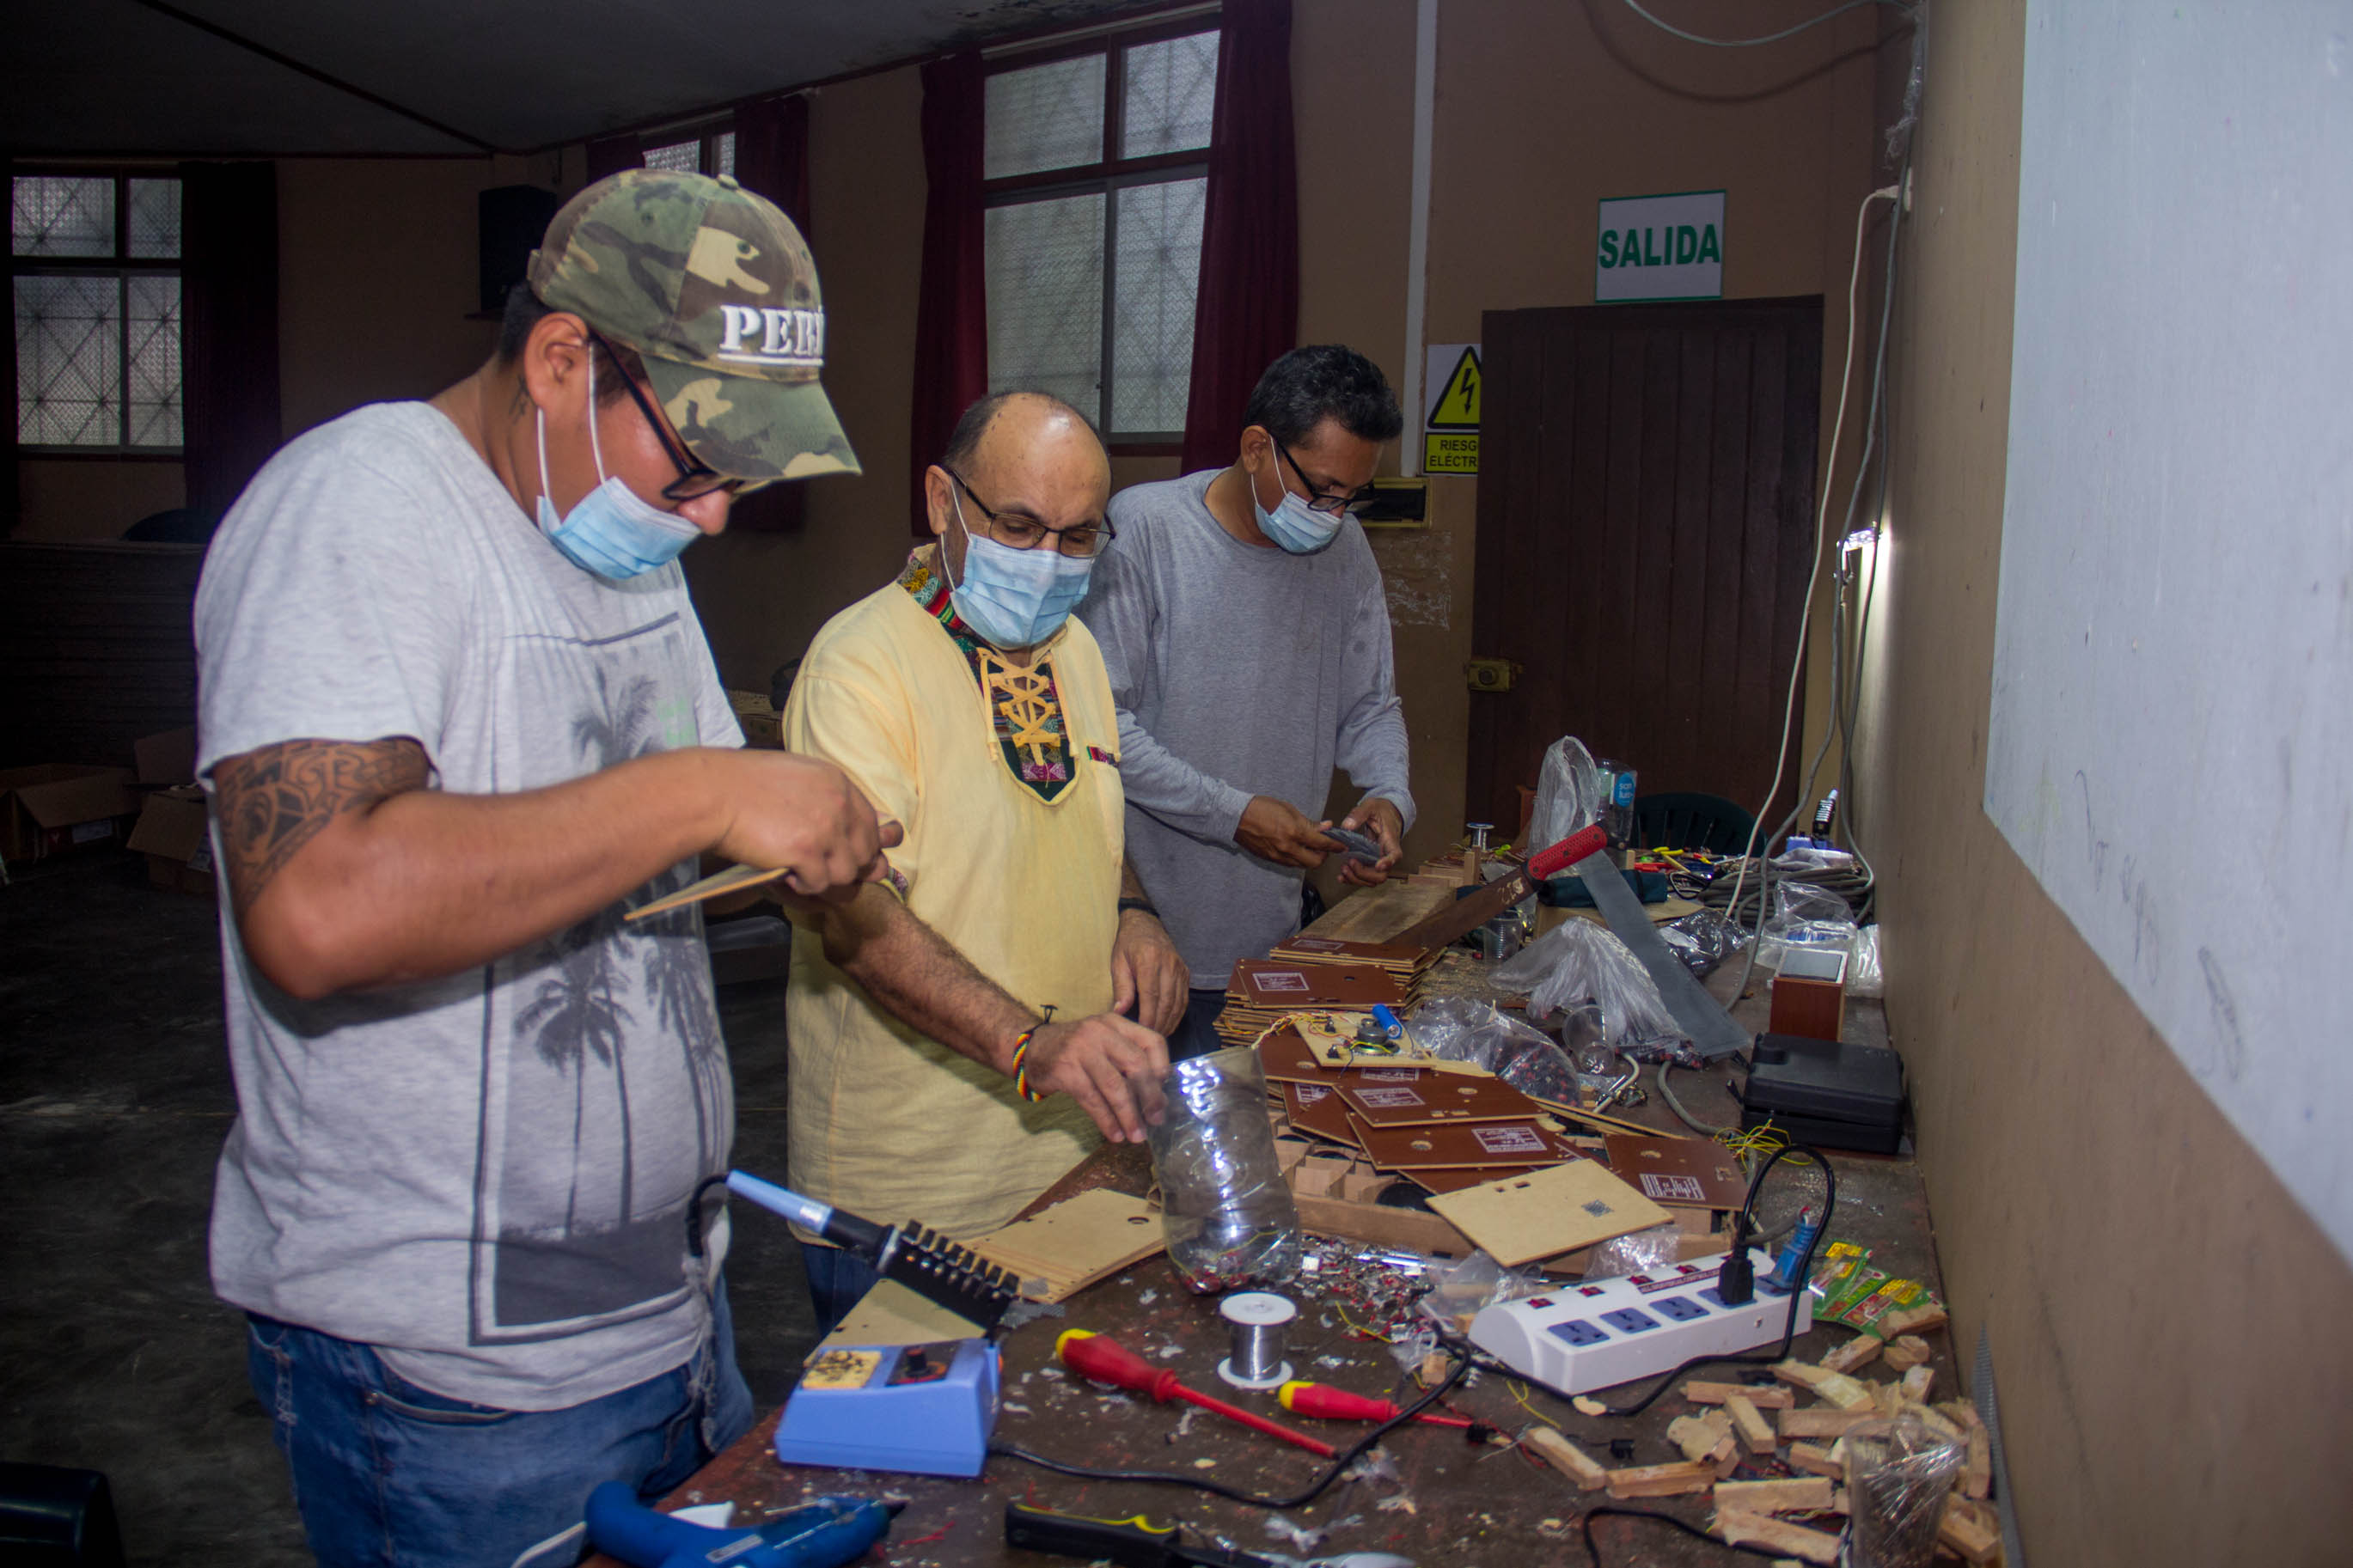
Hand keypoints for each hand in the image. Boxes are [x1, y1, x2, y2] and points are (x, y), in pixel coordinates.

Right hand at [709, 751, 902, 903]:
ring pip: (845, 875)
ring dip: (822, 880)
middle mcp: (840, 805)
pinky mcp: (806, 852)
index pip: (872, 826)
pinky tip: (785, 875)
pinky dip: (802, 887)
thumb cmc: (745, 784)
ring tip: (797, 871)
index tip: (843, 857)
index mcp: (839, 784)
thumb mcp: (798, 777)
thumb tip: (848, 832)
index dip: (862, 848)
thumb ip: (827, 799)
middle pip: (865, 855)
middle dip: (844, 869)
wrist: (714, 792)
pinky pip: (819, 885)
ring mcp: (825, 829)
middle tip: (818, 869)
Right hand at [1020, 1013, 1169, 1143]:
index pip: (1152, 1041)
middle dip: (1150, 1097)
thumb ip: (1129, 1064)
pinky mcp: (1065, 1070)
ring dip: (1129, 1115)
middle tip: (1155, 1120)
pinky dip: (1106, 1120)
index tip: (1163, 1091)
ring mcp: (1081, 1049)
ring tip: (1136, 1136)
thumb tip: (1158, 1101)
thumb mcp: (1104, 1045)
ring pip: (1114, 1086)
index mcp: (1116, 1024)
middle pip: (1136, 1065)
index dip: (1162, 1067)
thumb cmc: (1076, 1051)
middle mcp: (1101, 1032)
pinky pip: (1092, 1099)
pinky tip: (1114, 1134)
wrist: (1032, 1049)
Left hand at [1110, 910, 1188, 1033]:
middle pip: (1167, 1002)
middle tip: (1150, 1040)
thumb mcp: (1117, 962)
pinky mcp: (1185, 973)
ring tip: (1158, 1036)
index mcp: (1149, 960)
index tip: (1142, 1032)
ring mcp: (1180, 969)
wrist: (1146, 923)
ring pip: (1178, 1003)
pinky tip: (1169, 1025)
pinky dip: (1177, 1014)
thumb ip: (1121, 987)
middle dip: (1159, 1024)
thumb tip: (1119, 1011)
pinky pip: (1184, 998)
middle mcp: (1168, 964)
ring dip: (1169, 1022)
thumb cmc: (1128, 944)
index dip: (1148, 1017)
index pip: (1151, 995)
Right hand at [1235, 795, 1337, 869]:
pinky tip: (1297, 849)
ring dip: (1310, 858)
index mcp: (1294, 832)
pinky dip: (1298, 859)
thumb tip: (1326, 827)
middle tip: (1325, 847)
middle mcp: (1288, 848)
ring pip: (1303, 865)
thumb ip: (1308, 822)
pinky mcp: (1271, 859)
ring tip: (1311, 847)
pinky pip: (1290, 864)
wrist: (1236, 817)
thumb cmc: (1262, 807)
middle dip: (1324, 856)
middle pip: (1315, 862)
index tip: (1342, 845)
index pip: (1322, 844)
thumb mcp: (1288, 809)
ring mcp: (1278, 856)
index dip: (1335, 845)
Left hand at [1336, 796, 1405, 886]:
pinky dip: (1352, 879)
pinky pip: (1364, 877)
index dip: (1388, 863)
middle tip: (1351, 863)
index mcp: (1390, 840)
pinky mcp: (1369, 863)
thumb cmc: (1381, 809)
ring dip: (1357, 878)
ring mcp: (1378, 860)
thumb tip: (1347, 825)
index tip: (1378, 865)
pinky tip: (1342, 876)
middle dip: (1365, 874)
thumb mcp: (1370, 806)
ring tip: (1343, 869)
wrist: (1386, 812)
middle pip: (1382, 875)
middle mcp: (1386, 854)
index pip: (1395, 855)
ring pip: (1372, 880)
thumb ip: (1359, 814)